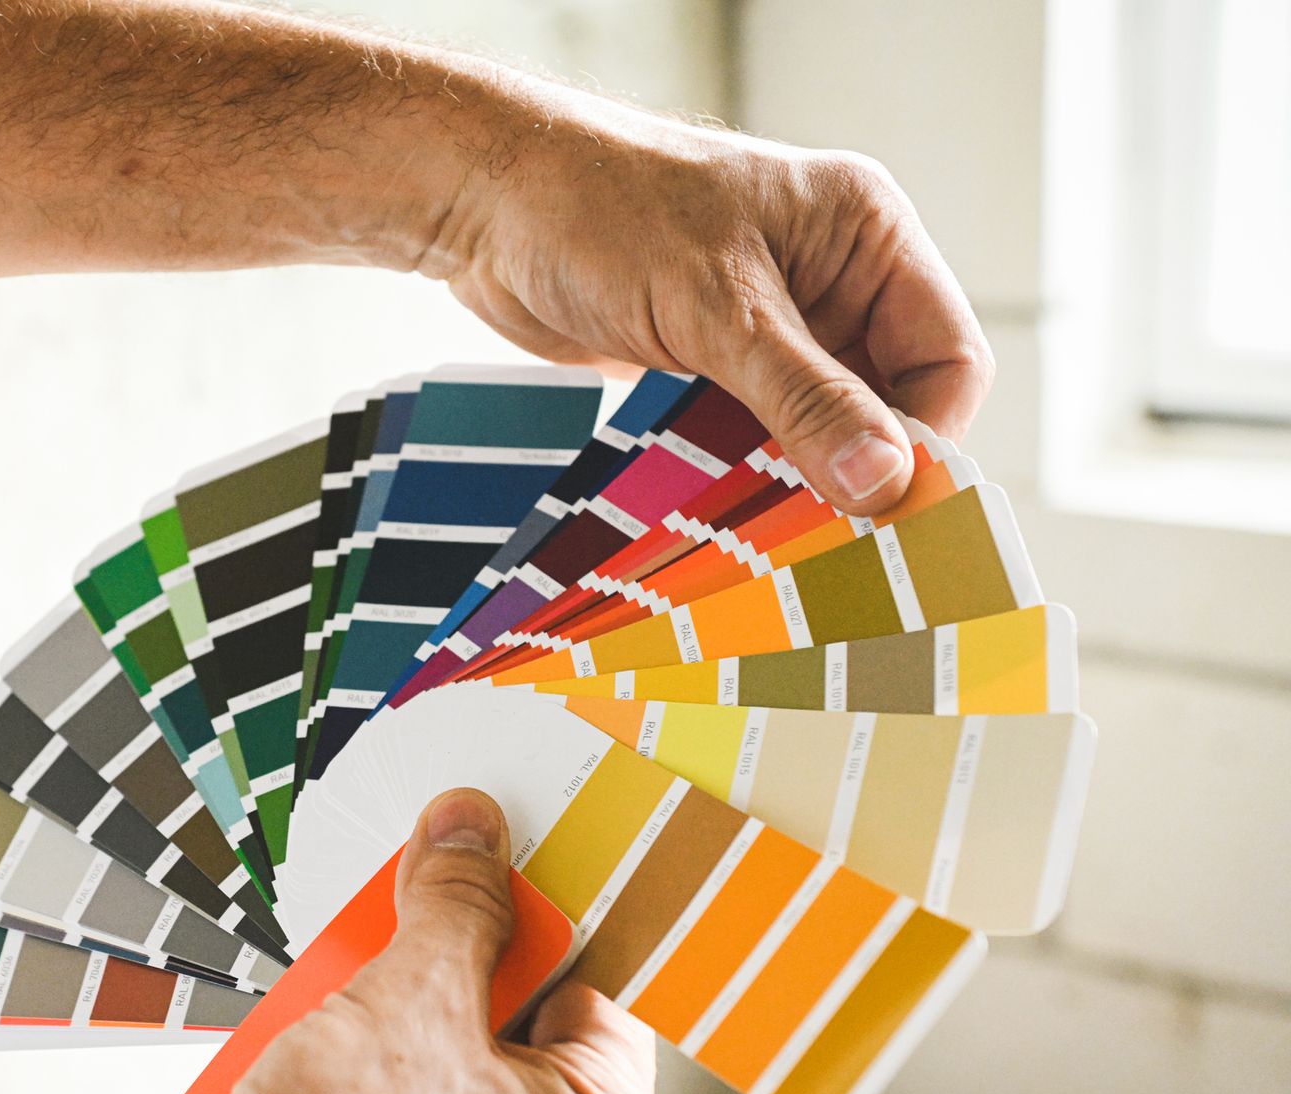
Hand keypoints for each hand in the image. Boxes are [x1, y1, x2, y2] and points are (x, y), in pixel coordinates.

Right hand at [120, 789, 662, 1093]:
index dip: (547, 903)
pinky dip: (345, 1054)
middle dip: (442, 952)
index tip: (505, 841)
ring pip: (436, 1045)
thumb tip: (473, 838)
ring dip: (377, 1000)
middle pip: (509, 1007)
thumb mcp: (413, 1005)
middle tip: (402, 899)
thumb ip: (455, 909)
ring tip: (336, 984)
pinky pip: (387, 1092)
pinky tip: (303, 1037)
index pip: (598, 978)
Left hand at [422, 94, 993, 513]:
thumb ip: (804, 397)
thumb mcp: (716, 307)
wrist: (488, 204)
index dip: (925, 435)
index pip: (947, 355)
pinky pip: (756, 432)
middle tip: (834, 546)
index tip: (886, 508)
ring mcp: (770, 323)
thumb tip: (885, 481)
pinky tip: (731, 517)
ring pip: (819, 427)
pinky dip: (748, 474)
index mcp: (865, 234)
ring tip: (778, 542)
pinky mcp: (712, 359)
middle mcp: (831, 277)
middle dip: (860, 469)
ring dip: (799, 481)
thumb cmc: (603, 211)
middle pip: (886, 401)